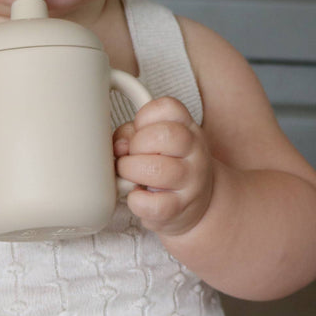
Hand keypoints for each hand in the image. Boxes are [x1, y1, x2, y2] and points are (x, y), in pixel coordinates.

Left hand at [115, 96, 213, 235]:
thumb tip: (118, 146)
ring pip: (158, 169)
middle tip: (131, 156)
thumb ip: (132, 135)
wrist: (197, 203)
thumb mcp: (156, 143)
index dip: (144, 117)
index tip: (139, 131)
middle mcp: (195, 151)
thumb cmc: (168, 167)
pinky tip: (137, 196)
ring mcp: (191, 180)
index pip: (168, 107)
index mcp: (187, 128)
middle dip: (136, 145)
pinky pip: (154, 204)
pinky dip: (136, 200)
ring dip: (131, 171)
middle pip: (165, 135)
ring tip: (129, 176)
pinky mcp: (181, 207)